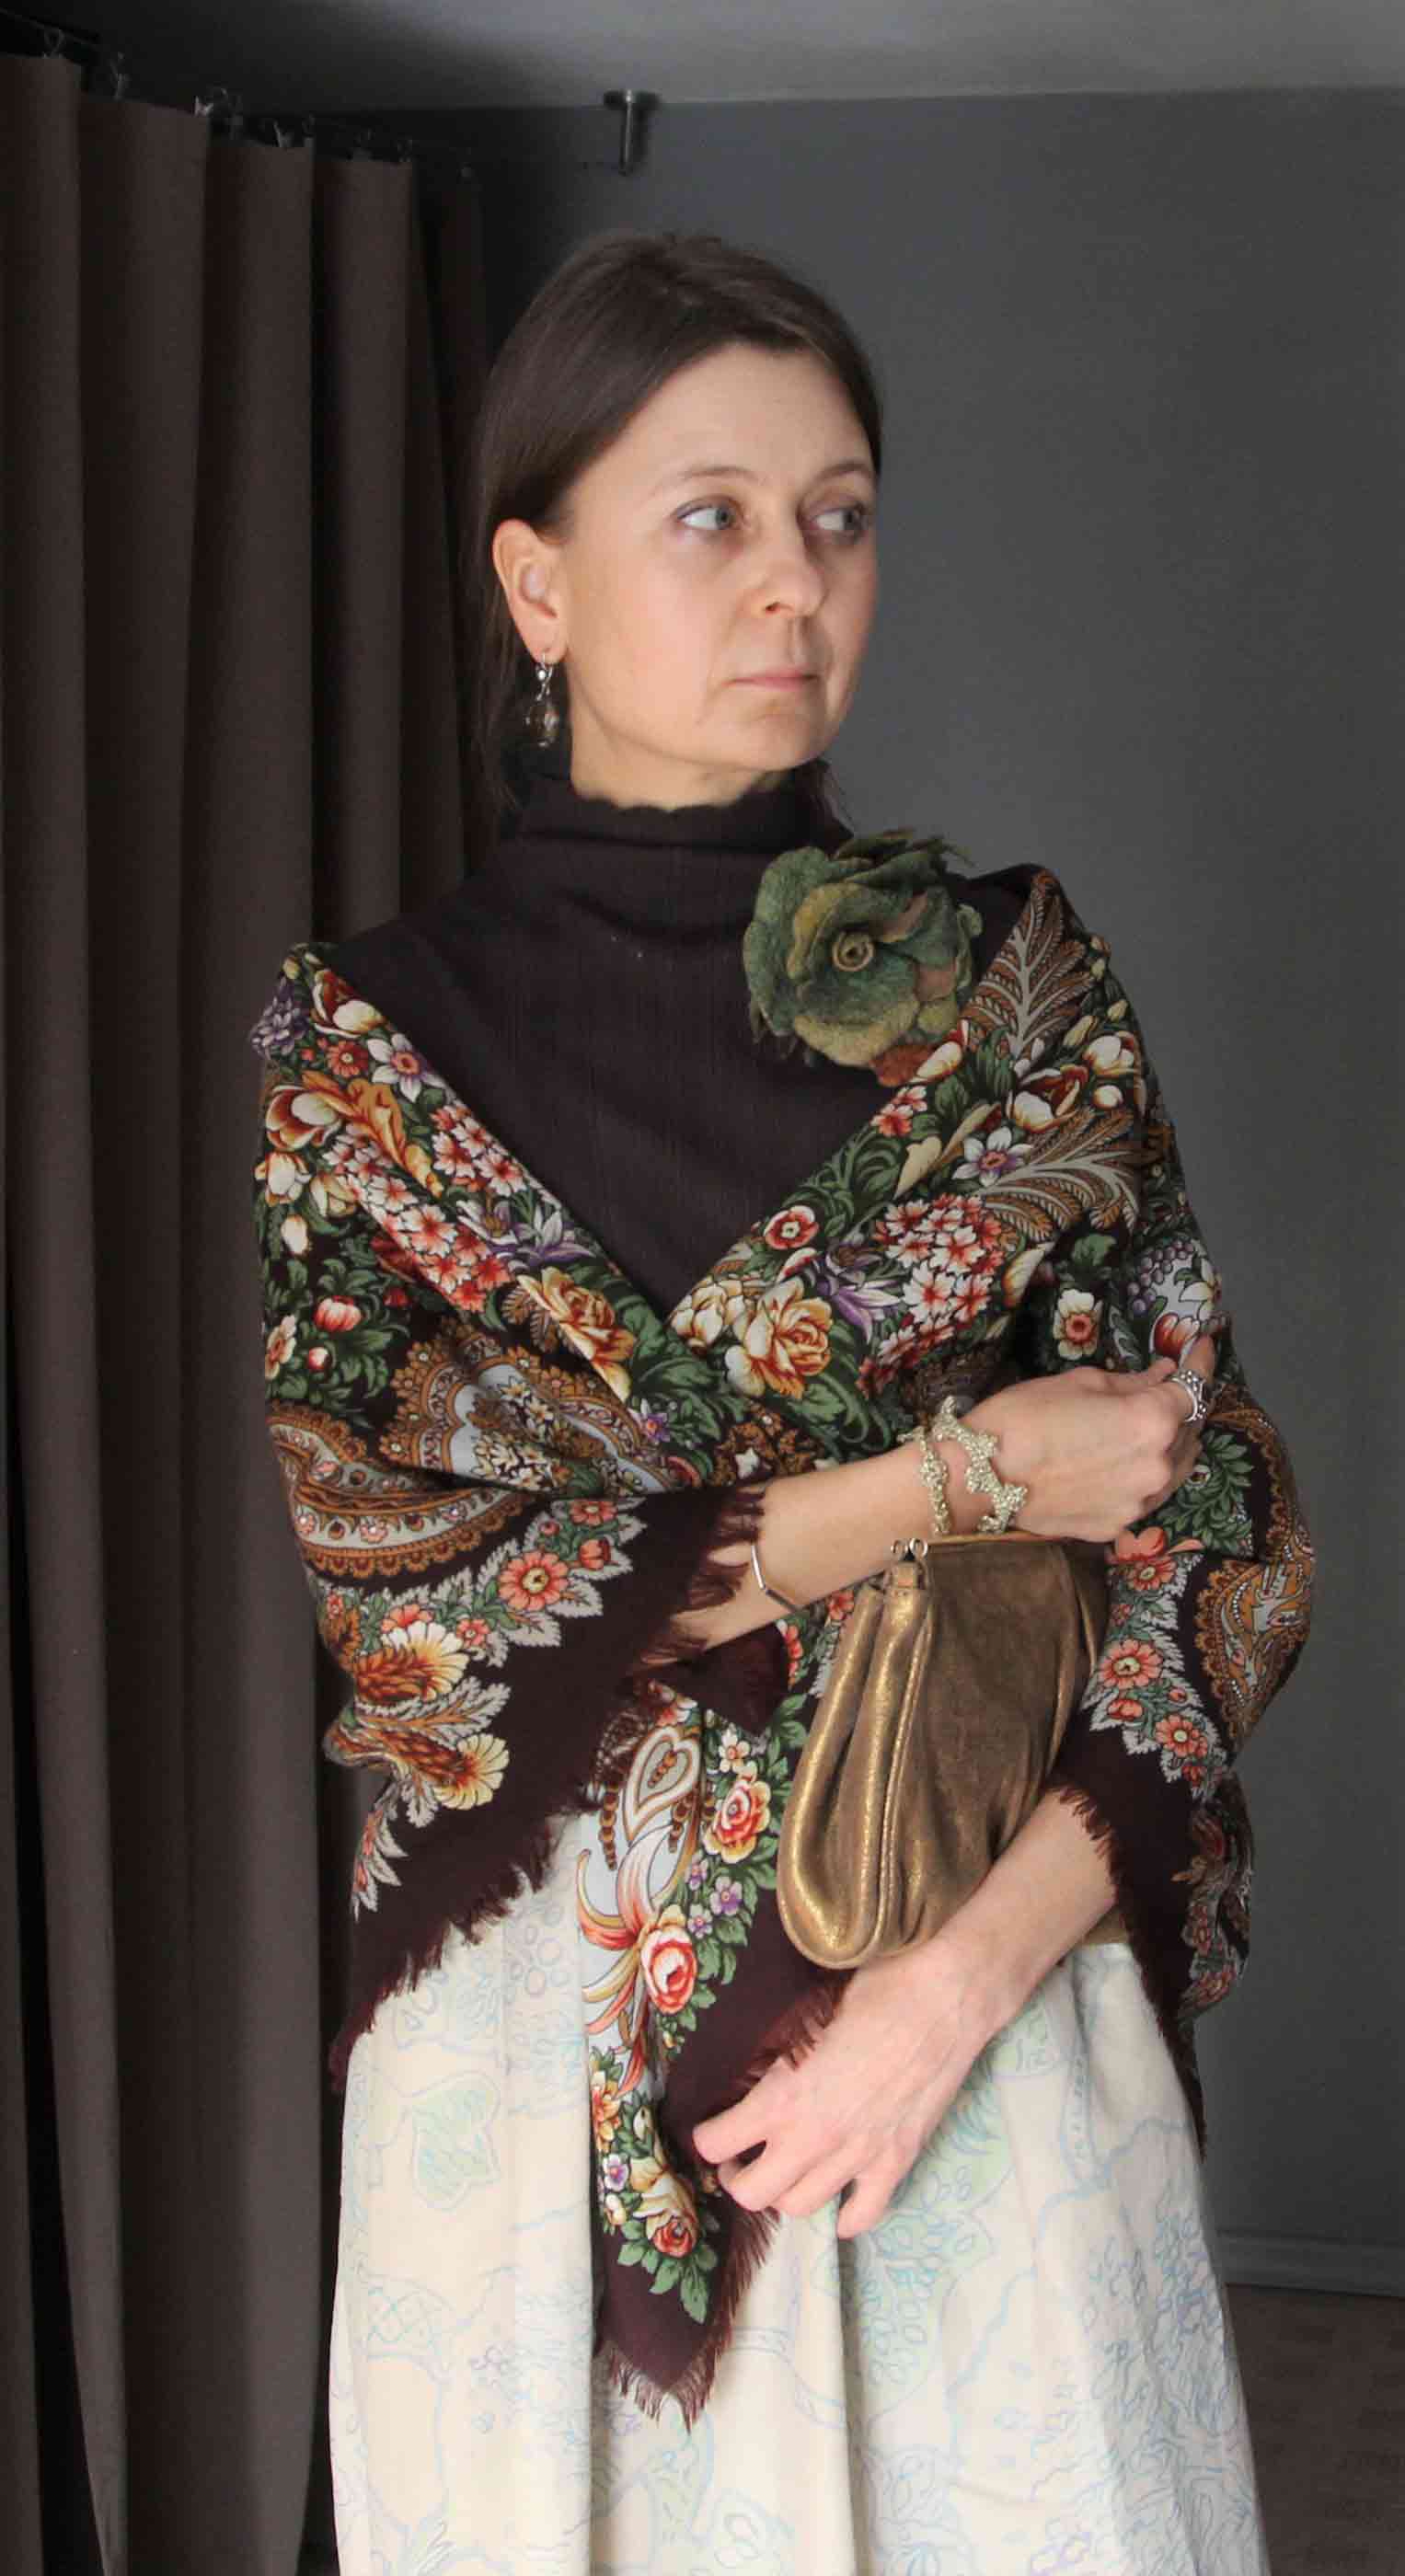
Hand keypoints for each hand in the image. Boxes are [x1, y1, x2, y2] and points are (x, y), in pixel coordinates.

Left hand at [691, 1940, 995, 2239]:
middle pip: (753, 2194)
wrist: (946, 1999)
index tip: (713, 2125)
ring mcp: (858, 2158)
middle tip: (743, 2153)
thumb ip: (775, 2053)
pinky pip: (863, 2215)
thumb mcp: (806, 2014)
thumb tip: (752, 2065)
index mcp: (782, 2097)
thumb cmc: (874, 1988)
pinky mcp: (897, 2163)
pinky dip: (846, 2214)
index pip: (716, 2143)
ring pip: (800, 2208)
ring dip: (785, 2190)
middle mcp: (813, 2138)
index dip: (707, 2135)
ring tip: (787, 2166)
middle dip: (738, 2176)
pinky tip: (840, 2194)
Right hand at [969, 1331, 1215, 1543]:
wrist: (979, 1477)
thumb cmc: (1023, 1417)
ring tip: (1143, 1429)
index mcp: (1152, 1421)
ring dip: (1166, 1445)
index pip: (1194, 1387)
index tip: (1204, 1347)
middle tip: (1166, 1388)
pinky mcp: (1118, 1526)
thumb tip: (1162, 1375)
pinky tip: (1115, 1464)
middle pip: (1189, 1431)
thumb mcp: (1079, 1383)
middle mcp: (1158, 1465)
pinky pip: (1142, 1495)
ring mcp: (1140, 1502)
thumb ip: (1131, 1382)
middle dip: (1181, 1407)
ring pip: (1172, 1468)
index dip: (1202, 1363)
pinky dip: (1138, 1475)